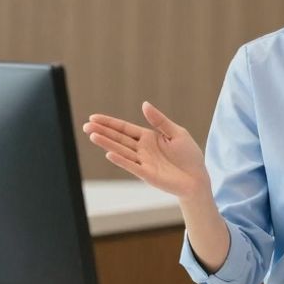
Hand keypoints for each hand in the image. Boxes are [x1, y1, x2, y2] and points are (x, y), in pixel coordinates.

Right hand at [84, 102, 209, 198]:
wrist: (197, 178)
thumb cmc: (188, 156)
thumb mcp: (176, 132)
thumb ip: (159, 120)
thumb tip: (144, 104)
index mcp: (148, 137)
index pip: (124, 128)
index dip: (109, 123)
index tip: (93, 117)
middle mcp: (142, 149)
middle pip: (118, 138)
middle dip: (102, 131)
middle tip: (86, 126)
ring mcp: (143, 162)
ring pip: (121, 150)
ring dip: (107, 143)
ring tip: (92, 135)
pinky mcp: (147, 174)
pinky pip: (131, 166)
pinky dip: (121, 160)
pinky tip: (109, 154)